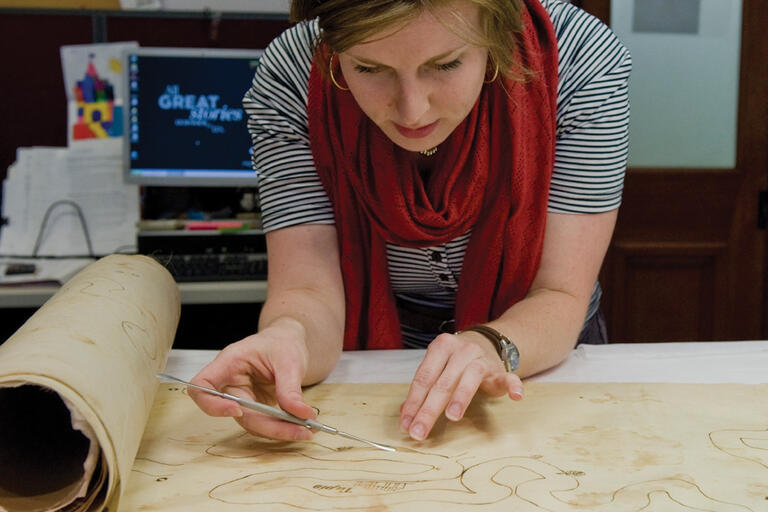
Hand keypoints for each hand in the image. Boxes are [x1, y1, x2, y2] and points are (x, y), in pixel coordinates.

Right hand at [188, 325, 316, 440]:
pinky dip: (280, 428)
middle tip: (299, 431)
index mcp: (229, 362)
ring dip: (277, 431)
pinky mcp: (253, 406)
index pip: (203, 385)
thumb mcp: (289, 360)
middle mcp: (230, 382)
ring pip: (251, 422)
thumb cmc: (282, 342)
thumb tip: (300, 414)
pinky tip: (300, 428)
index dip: (213, 404)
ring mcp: (241, 396)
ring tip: (305, 431)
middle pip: (235, 413)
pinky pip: (262, 423)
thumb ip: (291, 388)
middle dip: (267, 425)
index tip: (238, 411)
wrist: (288, 341)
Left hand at [399, 331, 523, 440]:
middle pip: (442, 382)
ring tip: (452, 417)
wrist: (486, 343)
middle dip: (429, 409)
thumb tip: (405, 416)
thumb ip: (424, 389)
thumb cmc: (455, 362)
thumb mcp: (438, 368)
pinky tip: (516, 396)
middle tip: (420, 431)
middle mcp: (461, 350)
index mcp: (441, 347)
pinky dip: (512, 386)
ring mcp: (481, 359)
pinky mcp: (499, 371)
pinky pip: (508, 377)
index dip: (414, 402)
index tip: (406, 424)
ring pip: (470, 378)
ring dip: (461, 397)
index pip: (424, 378)